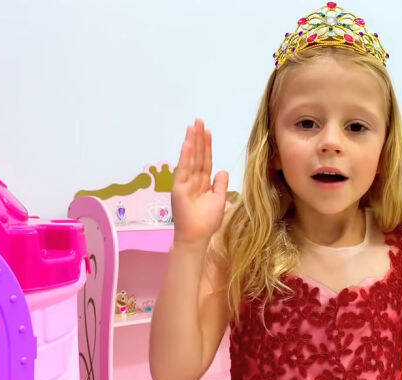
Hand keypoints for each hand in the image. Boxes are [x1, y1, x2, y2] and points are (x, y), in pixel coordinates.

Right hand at [171, 119, 228, 247]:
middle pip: (197, 155)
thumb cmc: (207, 221)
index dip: (206, 145)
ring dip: (192, 142)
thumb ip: (220, 185)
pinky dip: (185, 156)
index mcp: (202, 182)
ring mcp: (184, 182)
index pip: (205, 160)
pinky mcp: (178, 188)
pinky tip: (187, 143)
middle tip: (199, 120)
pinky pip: (183, 169)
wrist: (196, 236)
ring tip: (193, 126)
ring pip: (190, 158)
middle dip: (198, 138)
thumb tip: (223, 171)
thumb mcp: (219, 200)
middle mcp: (192, 180)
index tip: (207, 131)